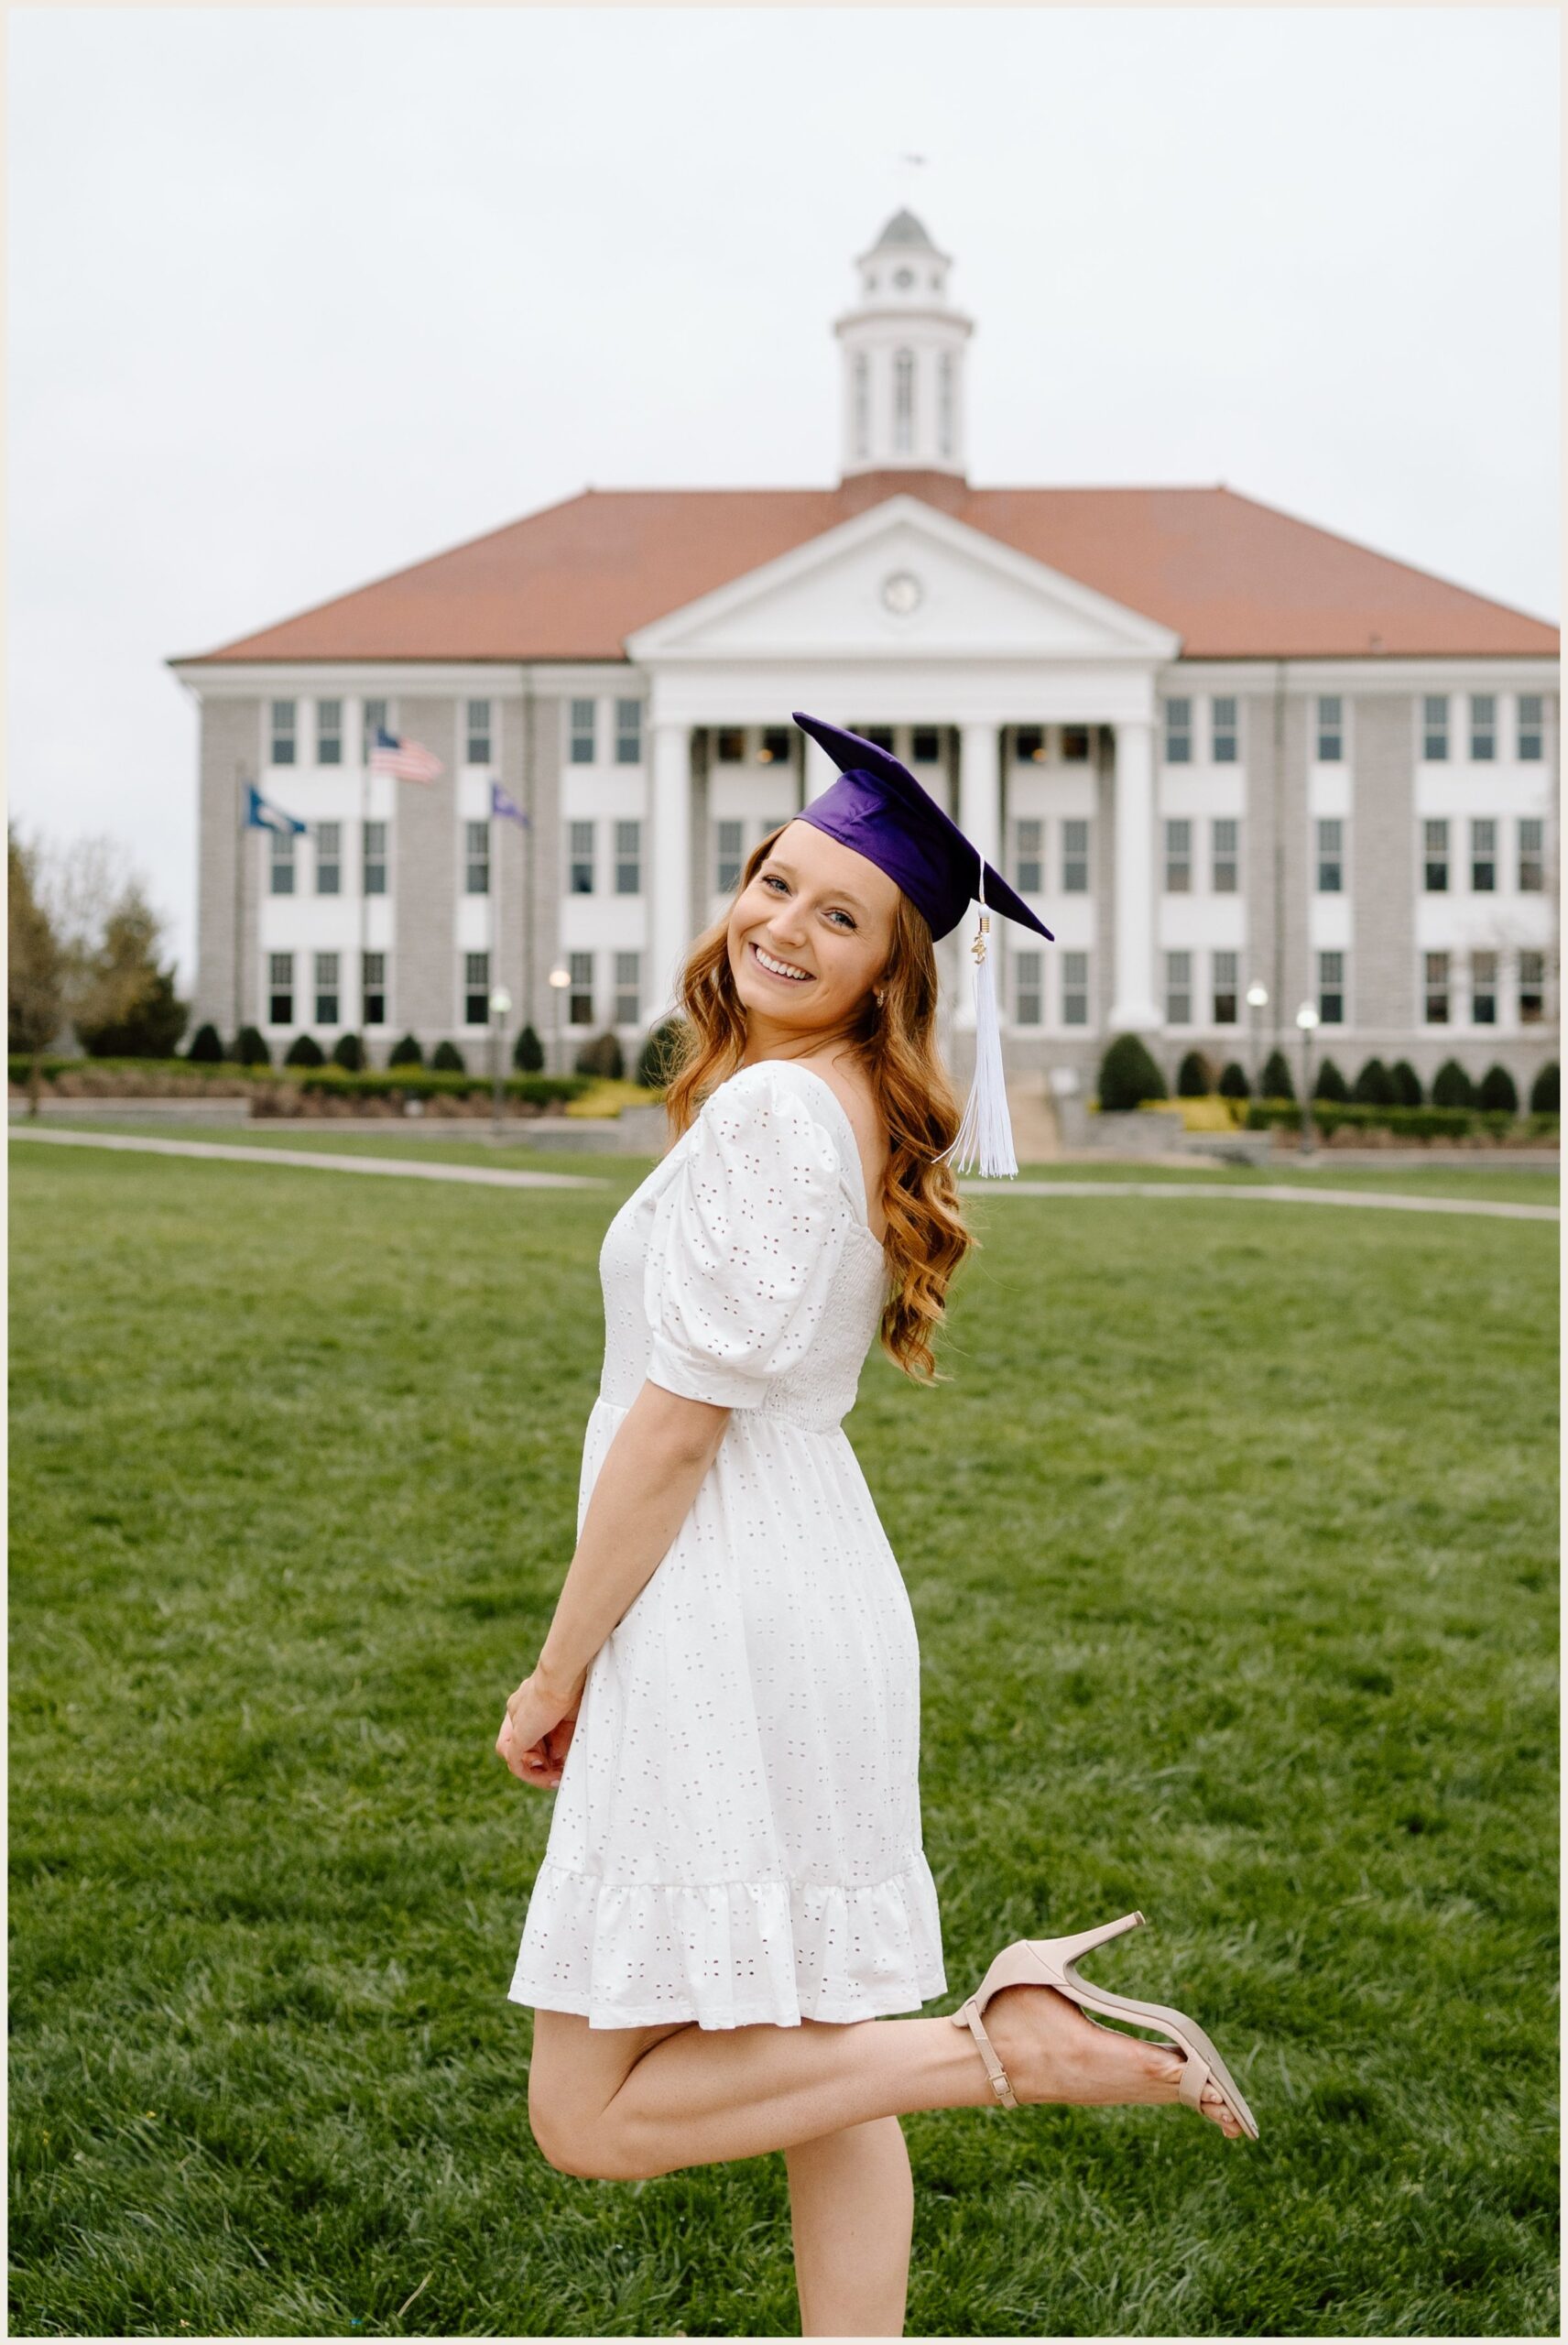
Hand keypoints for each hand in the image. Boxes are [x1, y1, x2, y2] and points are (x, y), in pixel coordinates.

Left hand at [495, 1668, 583, 1789]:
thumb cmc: (574, 1686)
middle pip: (525, 1744)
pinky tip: (549, 1772)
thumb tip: (555, 1758)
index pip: (534, 1730)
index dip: (549, 1748)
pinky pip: (515, 1762)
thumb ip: (561, 1739)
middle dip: (544, 1763)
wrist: (564, 1675)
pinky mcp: (518, 1735)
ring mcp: (516, 1722)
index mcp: (531, 1700)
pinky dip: (531, 1772)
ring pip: (513, 1755)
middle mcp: (519, 1710)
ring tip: (553, 1776)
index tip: (565, 1758)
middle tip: (561, 1772)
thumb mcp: (570, 1717)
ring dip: (534, 1771)